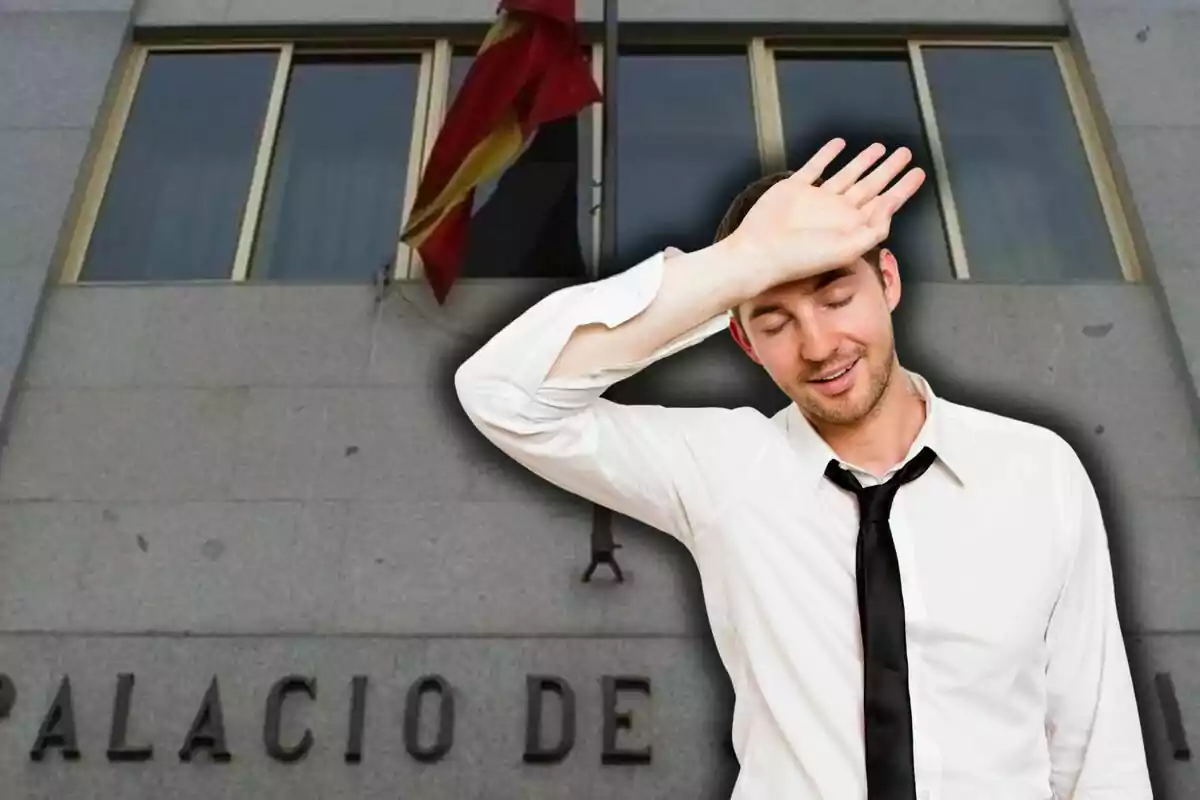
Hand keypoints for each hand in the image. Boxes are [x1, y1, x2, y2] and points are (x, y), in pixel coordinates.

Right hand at [722, 139, 925, 284]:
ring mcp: (817, 198)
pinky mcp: (795, 188)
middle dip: (889, 169)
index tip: (919, 173)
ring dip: (864, 161)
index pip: (885, 202)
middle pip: (871, 185)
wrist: (760, 252)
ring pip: (847, 174)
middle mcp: (838, 210)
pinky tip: (839, 145)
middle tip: (905, 153)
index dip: (903, 188)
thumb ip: (874, 228)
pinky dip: (827, 155)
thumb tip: (891, 203)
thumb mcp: (847, 249)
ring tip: (881, 147)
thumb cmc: (802, 257)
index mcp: (853, 225)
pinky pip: (815, 167)